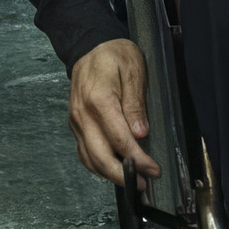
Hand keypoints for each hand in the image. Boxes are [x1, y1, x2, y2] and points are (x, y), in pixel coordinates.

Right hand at [68, 38, 158, 184]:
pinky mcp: (75, 124)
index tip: (153, 168)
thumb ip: (135, 103)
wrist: (90, 45)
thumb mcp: (133, 70)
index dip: (138, 159)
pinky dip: (97, 165)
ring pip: (89, 158)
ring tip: (131, 181)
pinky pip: (83, 151)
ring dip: (109, 174)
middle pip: (100, 156)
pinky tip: (112, 169)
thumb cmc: (113, 55)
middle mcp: (83, 114)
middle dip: (123, 175)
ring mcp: (76, 120)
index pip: (119, 140)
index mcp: (99, 100)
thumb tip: (140, 132)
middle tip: (143, 183)